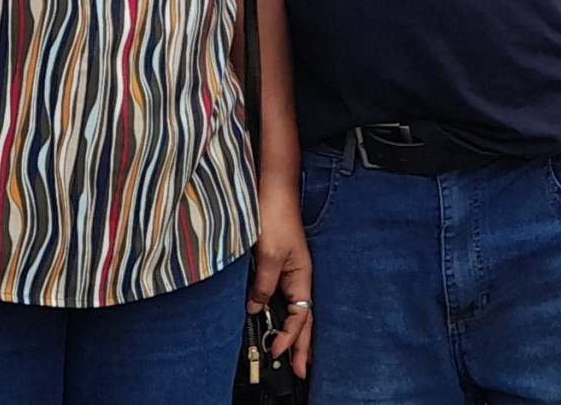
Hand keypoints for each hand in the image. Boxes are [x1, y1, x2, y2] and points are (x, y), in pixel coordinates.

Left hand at [249, 187, 314, 375]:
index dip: (290, 338)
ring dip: (293, 334)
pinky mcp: (278, 264)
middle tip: (302, 371)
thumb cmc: (276, 216)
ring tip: (290, 355)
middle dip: (303, 347)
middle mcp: (299, 277)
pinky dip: (281, 314)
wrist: (273, 189)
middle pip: (304, 319)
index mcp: (303, 276)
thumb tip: (256, 308)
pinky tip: (275, 322)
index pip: (300, 317)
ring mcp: (290, 272)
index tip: (277, 353)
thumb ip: (263, 284)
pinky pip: (282, 296)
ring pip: (294, 310)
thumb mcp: (268, 254)